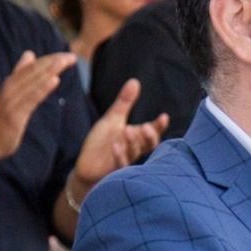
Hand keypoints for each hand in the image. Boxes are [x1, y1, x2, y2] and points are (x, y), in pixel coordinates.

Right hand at [0, 50, 69, 167]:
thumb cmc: (1, 118)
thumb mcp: (11, 92)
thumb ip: (20, 73)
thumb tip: (30, 54)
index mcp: (12, 82)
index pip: (33, 66)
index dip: (50, 59)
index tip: (68, 55)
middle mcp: (11, 87)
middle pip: (34, 71)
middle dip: (54, 62)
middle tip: (72, 56)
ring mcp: (12, 100)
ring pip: (33, 82)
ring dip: (50, 70)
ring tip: (64, 62)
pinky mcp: (15, 114)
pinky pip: (31, 99)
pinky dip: (42, 89)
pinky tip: (54, 80)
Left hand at [68, 78, 167, 195]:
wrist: (86, 165)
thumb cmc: (102, 142)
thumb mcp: (112, 119)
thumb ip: (125, 103)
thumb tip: (135, 81)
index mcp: (136, 137)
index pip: (152, 131)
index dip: (159, 126)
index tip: (164, 117)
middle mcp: (133, 149)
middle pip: (148, 144)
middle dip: (150, 136)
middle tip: (147, 127)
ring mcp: (124, 160)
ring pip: (134, 153)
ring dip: (132, 142)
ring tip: (127, 130)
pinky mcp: (113, 170)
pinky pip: (120, 165)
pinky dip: (119, 155)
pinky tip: (115, 146)